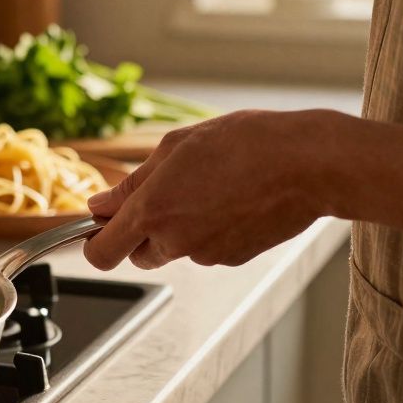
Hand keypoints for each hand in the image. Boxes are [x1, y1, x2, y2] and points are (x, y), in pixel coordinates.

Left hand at [83, 110, 334, 269]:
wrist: (308, 163)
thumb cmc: (244, 143)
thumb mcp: (174, 147)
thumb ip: (132, 184)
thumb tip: (100, 207)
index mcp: (152, 210)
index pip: (101, 253)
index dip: (94, 243)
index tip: (98, 228)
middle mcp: (176, 240)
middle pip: (137, 254)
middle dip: (139, 233)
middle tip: (162, 195)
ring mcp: (206, 254)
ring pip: (174, 249)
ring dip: (177, 228)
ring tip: (207, 188)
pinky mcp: (233, 259)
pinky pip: (206, 249)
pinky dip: (208, 231)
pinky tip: (230, 200)